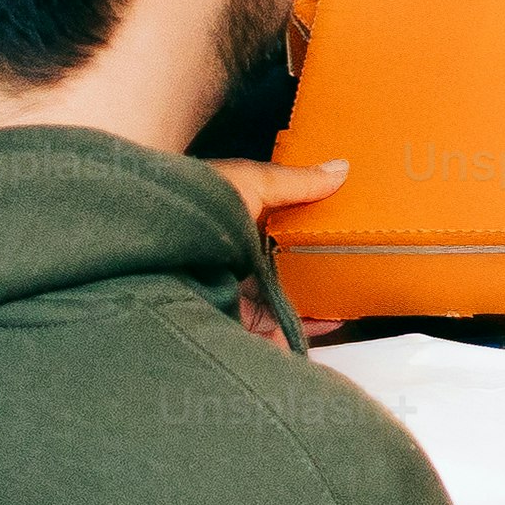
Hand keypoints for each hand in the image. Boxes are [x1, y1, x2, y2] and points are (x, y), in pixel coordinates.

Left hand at [206, 158, 342, 343]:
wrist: (154, 243)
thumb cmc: (194, 206)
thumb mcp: (251, 181)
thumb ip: (296, 182)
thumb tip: (340, 169)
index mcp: (241, 222)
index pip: (283, 230)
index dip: (312, 234)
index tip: (344, 237)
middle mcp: (235, 257)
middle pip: (282, 270)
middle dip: (313, 277)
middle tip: (351, 277)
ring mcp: (232, 290)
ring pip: (277, 302)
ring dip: (308, 308)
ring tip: (344, 306)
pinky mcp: (230, 318)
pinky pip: (266, 330)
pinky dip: (291, 335)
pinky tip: (317, 331)